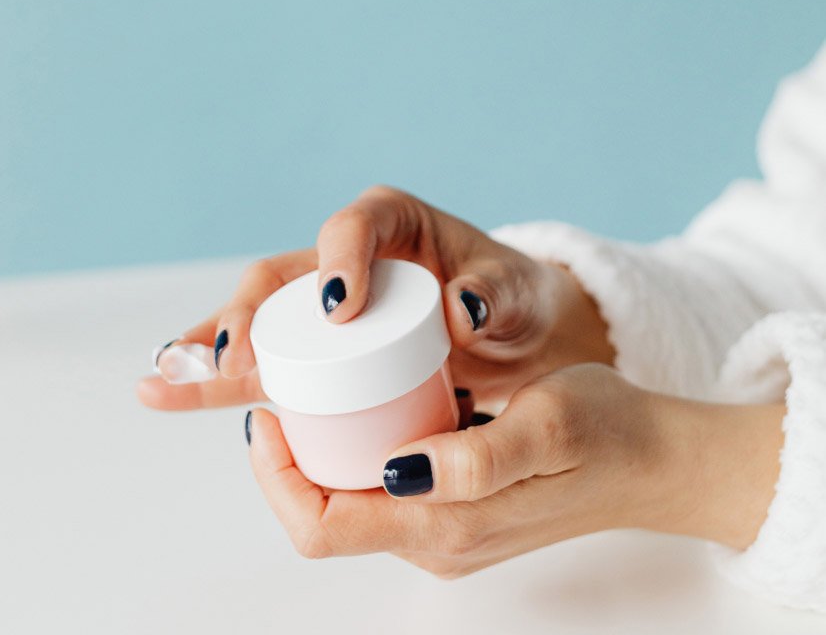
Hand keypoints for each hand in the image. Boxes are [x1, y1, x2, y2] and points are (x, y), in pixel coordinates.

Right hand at [138, 185, 613, 410]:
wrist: (509, 336)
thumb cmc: (510, 302)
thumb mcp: (513, 294)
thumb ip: (495, 293)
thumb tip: (464, 308)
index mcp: (393, 223)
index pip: (353, 227)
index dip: (336, 261)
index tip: (337, 309)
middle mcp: (345, 259)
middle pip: (280, 277)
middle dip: (250, 317)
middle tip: (240, 360)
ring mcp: (322, 305)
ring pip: (255, 322)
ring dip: (210, 351)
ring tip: (161, 379)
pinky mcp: (318, 349)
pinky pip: (264, 360)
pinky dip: (223, 376)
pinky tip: (174, 390)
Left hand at [246, 364, 783, 576]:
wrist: (655, 461)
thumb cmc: (609, 432)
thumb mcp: (549, 423)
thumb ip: (477, 458)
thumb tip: (400, 468)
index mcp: (447, 525)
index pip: (323, 527)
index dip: (277, 478)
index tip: (271, 417)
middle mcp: (437, 542)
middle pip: (326, 519)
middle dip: (290, 466)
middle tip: (289, 398)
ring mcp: (448, 536)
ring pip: (352, 509)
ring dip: (322, 461)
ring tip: (321, 399)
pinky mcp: (460, 519)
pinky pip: (384, 499)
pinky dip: (360, 461)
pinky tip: (372, 415)